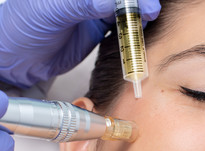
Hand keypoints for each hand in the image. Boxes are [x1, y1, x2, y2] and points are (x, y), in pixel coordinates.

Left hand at [0, 0, 160, 87]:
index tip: (145, 5)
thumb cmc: (23, 27)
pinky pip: (118, 24)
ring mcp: (92, 11)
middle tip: (151, 11)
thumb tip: (112, 3)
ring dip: (136, 14)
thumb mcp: (51, 12)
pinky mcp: (96, 27)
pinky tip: (137, 30)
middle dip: (138, 2)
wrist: (17, 57)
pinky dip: (130, 27)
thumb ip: (82, 4)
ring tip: (149, 20)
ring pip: (122, 8)